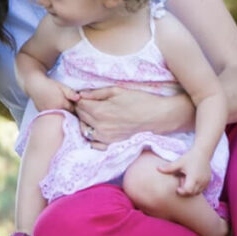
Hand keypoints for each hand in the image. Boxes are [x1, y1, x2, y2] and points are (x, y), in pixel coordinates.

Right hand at [29, 76, 77, 111]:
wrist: (34, 85)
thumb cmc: (49, 85)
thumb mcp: (61, 86)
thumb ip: (71, 93)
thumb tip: (79, 98)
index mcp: (61, 104)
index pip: (72, 109)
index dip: (74, 105)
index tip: (73, 102)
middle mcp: (55, 110)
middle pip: (66, 114)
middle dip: (68, 110)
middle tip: (67, 103)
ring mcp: (48, 113)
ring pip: (59, 115)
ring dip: (61, 112)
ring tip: (59, 104)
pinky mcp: (43, 114)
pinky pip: (52, 115)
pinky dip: (54, 113)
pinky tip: (53, 106)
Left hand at [75, 86, 192, 146]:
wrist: (157, 116)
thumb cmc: (139, 100)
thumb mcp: (117, 91)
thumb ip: (97, 93)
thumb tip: (80, 94)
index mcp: (101, 112)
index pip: (80, 105)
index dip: (81, 98)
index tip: (87, 96)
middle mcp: (100, 127)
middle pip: (80, 116)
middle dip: (83, 108)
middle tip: (91, 103)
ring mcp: (106, 138)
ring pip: (85, 129)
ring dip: (86, 121)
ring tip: (95, 114)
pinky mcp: (112, 144)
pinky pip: (94, 143)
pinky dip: (92, 135)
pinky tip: (99, 127)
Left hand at [157, 151, 210, 195]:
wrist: (202, 153)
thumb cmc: (189, 157)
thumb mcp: (179, 162)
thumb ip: (169, 168)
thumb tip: (157, 169)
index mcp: (194, 177)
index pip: (188, 190)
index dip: (182, 191)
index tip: (177, 188)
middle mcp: (201, 181)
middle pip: (192, 193)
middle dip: (185, 191)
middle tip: (181, 181)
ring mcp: (205, 182)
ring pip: (197, 192)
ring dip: (190, 190)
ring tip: (186, 179)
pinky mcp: (207, 182)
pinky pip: (201, 189)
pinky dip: (195, 188)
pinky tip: (191, 179)